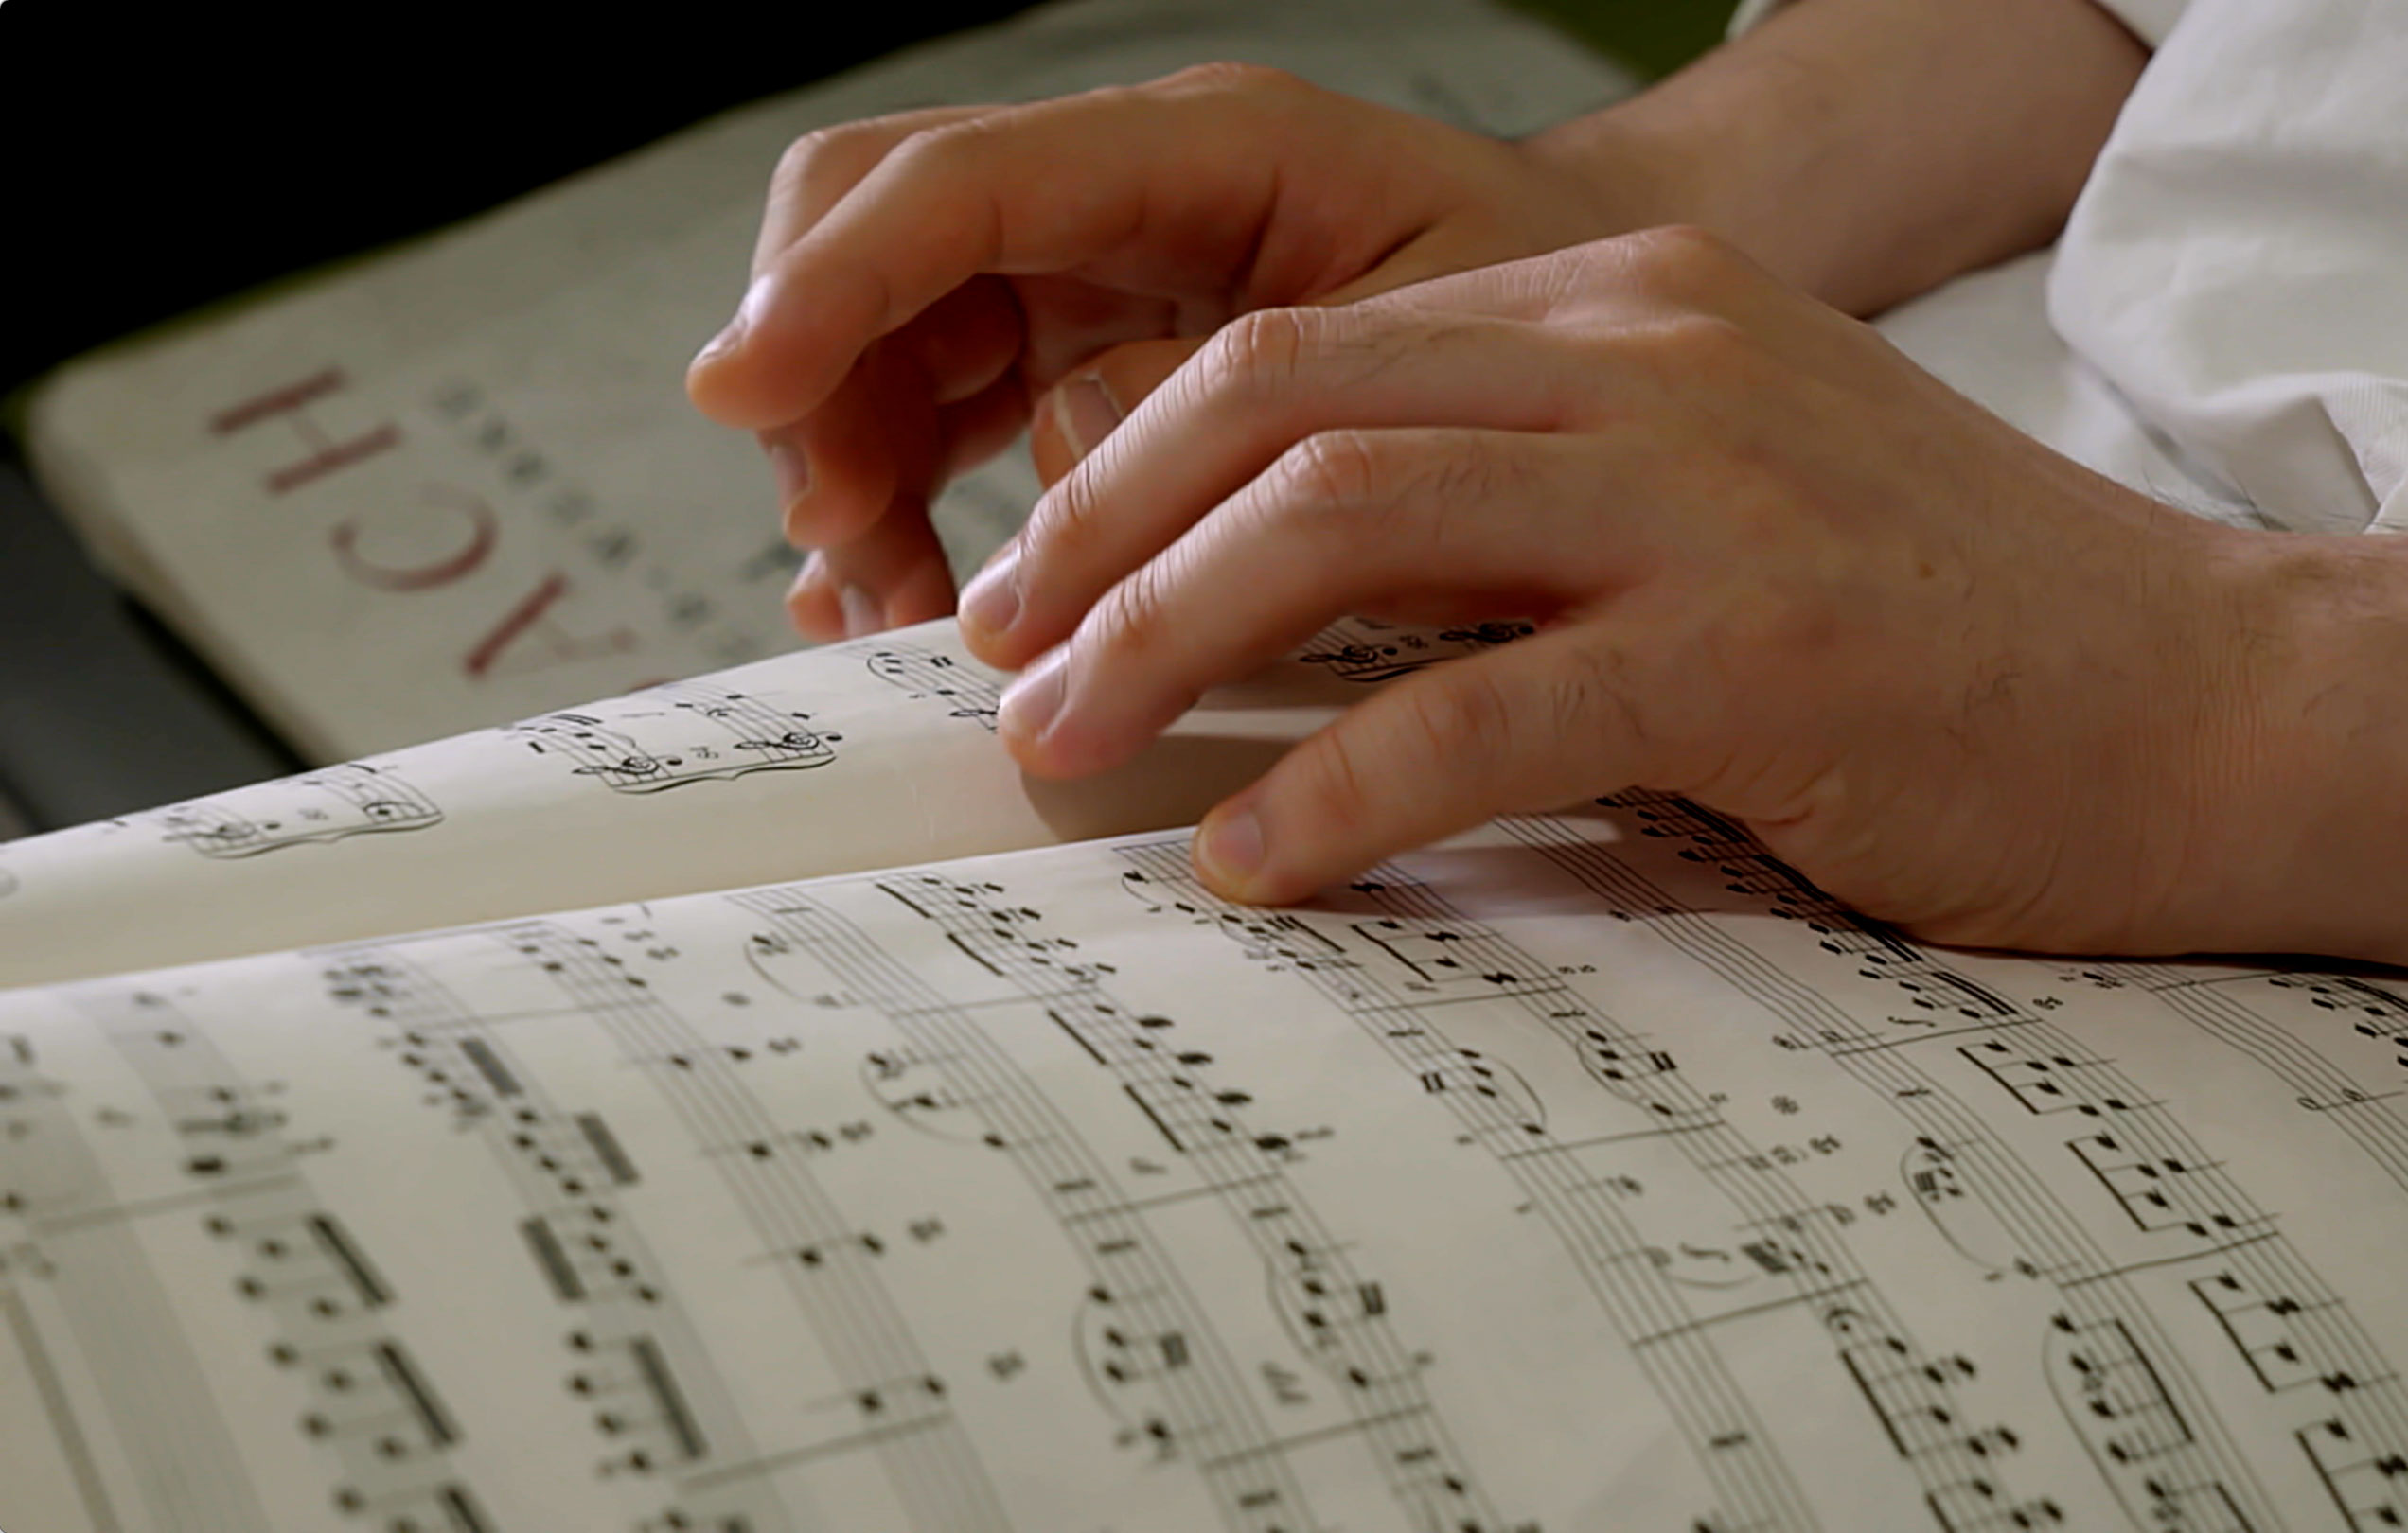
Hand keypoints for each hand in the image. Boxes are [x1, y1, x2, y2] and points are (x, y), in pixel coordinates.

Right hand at [686, 63, 1642, 640]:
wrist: (1616, 331)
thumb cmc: (1551, 321)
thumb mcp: (1427, 358)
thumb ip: (1247, 404)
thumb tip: (1061, 471)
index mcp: (1209, 150)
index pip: (957, 184)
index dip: (831, 284)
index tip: (741, 392)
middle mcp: (1125, 186)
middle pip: (878, 235)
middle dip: (824, 384)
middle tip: (849, 544)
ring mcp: (1097, 261)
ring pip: (893, 331)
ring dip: (859, 464)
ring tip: (898, 609)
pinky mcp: (1091, 341)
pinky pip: (944, 396)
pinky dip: (905, 492)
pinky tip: (899, 586)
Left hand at [957, 227, 2283, 956]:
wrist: (2229, 707)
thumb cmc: (1960, 642)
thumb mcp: (1724, 512)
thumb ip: (1529, 513)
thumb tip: (1287, 606)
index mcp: (1631, 309)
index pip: (1311, 345)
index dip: (1135, 464)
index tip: (1040, 583)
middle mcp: (1655, 359)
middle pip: (1282, 402)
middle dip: (1097, 536)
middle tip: (1000, 665)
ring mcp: (1712, 490)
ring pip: (1344, 523)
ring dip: (1163, 643)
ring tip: (1064, 756)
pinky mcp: (1764, 648)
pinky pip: (1477, 709)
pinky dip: (1331, 790)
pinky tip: (1252, 865)